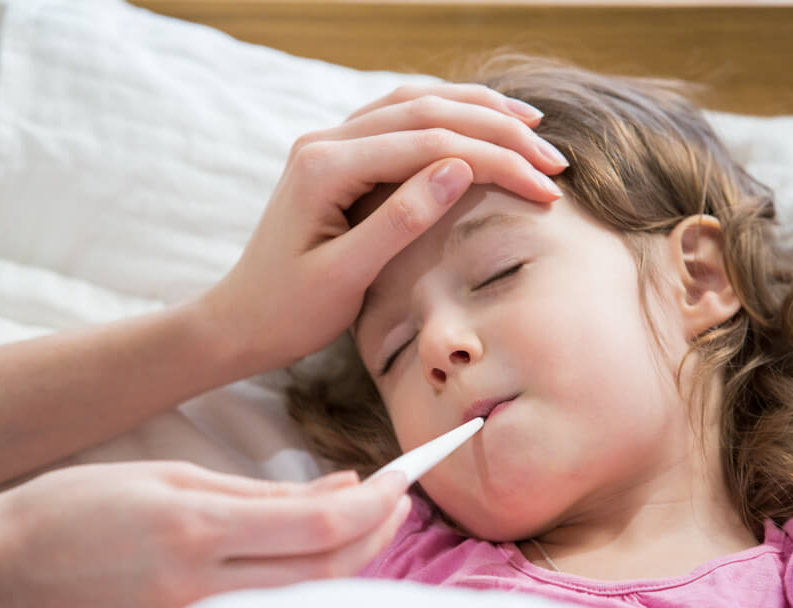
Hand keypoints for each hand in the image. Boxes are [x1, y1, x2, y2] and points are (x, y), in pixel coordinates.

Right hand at [0, 462, 408, 607]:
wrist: (6, 571)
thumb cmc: (78, 504)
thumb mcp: (172, 475)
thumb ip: (261, 492)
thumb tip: (338, 489)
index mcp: (195, 530)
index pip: (315, 527)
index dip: (372, 504)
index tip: (401, 477)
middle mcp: (201, 586)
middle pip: (325, 573)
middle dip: (377, 534)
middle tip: (402, 496)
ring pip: (305, 597)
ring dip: (352, 558)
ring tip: (373, 517)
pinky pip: (269, 607)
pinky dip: (308, 577)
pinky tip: (318, 546)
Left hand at [205, 83, 567, 372]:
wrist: (239, 320)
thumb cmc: (287, 311)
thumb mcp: (343, 278)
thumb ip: (398, 220)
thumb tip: (458, 169)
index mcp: (324, 167)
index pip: (429, 143)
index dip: (495, 159)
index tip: (544, 187)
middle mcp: (325, 141)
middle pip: (426, 110)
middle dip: (498, 130)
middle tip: (553, 160)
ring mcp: (328, 143)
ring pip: (414, 103)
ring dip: (477, 110)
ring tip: (531, 125)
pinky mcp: (336, 156)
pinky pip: (398, 119)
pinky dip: (446, 116)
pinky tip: (477, 124)